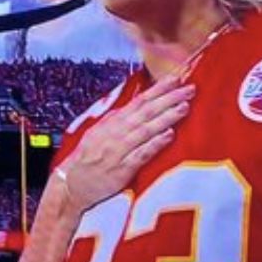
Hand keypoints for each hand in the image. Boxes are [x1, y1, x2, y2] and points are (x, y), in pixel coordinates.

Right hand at [55, 74, 194, 213]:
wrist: (71, 183)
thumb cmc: (88, 158)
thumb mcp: (100, 131)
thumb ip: (120, 118)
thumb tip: (140, 103)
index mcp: (112, 122)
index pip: (139, 101)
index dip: (158, 89)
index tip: (176, 78)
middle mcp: (116, 133)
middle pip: (146, 112)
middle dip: (169, 99)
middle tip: (189, 89)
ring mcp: (119, 150)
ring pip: (145, 130)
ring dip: (166, 117)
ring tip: (184, 107)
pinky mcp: (122, 170)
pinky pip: (141, 154)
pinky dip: (155, 144)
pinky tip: (169, 135)